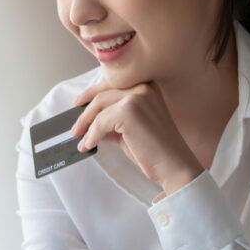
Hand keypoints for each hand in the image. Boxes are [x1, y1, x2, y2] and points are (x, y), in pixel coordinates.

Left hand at [70, 81, 203, 196]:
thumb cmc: (155, 149)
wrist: (173, 165)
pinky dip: (91, 135)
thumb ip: (113, 120)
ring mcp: (137, 97)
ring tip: (80, 140)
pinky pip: (100, 122)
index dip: (93, 92)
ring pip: (99, 108)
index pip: (113, 84)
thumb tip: (90, 122)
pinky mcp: (128, 111)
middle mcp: (143, 87)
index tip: (79, 102)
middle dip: (85, 112)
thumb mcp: (131, 128)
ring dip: (86, 126)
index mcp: (148, 86)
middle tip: (75, 128)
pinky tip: (89, 145)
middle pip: (102, 95)